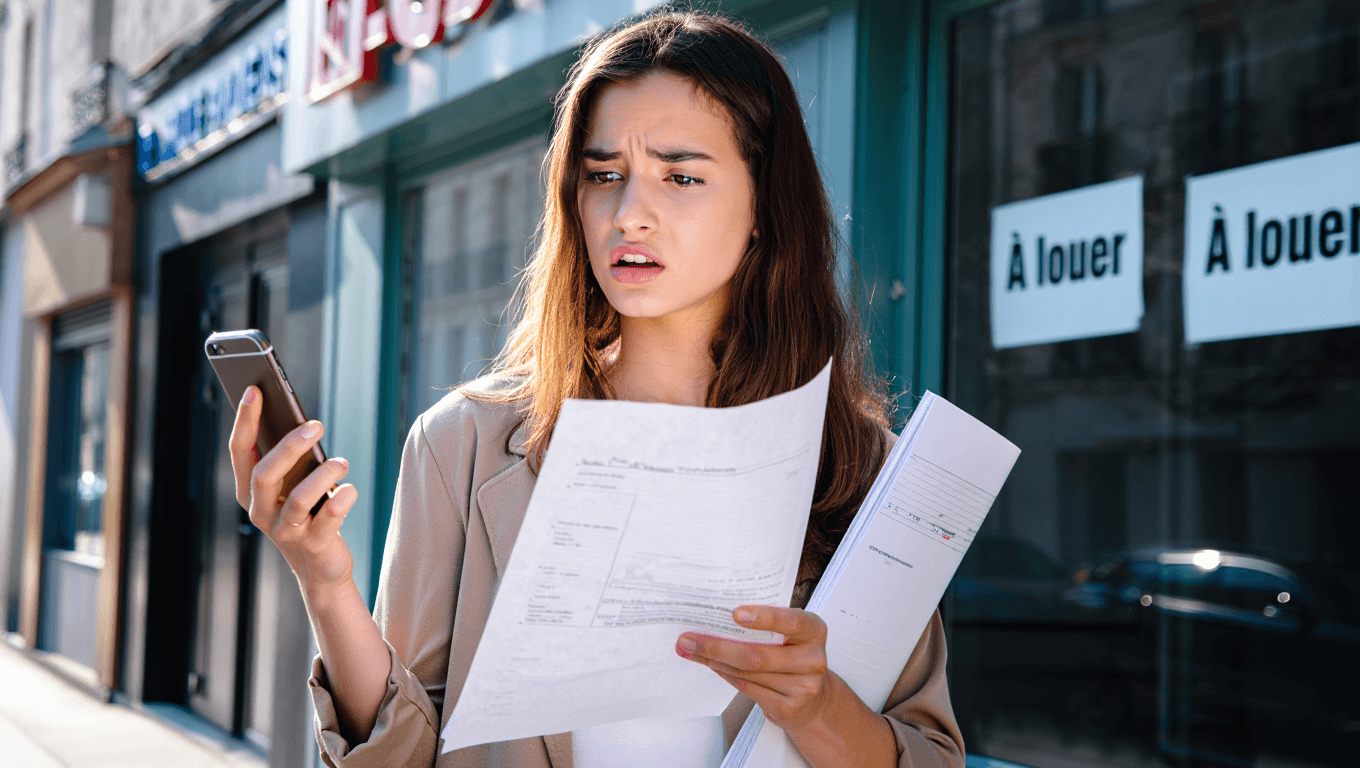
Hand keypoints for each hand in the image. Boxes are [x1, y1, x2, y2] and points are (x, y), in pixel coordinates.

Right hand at [229, 385, 358, 601]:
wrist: (320, 567)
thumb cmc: (306, 513)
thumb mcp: (294, 484)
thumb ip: (291, 458)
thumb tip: (303, 421)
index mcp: (250, 491)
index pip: (240, 451)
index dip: (244, 421)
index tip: (254, 389)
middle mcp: (261, 511)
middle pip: (264, 474)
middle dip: (288, 447)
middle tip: (316, 425)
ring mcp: (285, 531)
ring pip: (297, 500)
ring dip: (322, 476)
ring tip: (342, 461)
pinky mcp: (313, 545)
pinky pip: (327, 521)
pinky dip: (342, 502)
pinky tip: (350, 489)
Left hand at [676, 606, 831, 730]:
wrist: (813, 700)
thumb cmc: (793, 656)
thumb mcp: (790, 635)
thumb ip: (765, 625)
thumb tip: (717, 616)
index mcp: (814, 631)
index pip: (791, 621)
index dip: (764, 617)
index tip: (735, 613)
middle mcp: (812, 659)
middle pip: (758, 654)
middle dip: (718, 646)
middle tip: (690, 639)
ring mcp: (803, 687)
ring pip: (748, 672)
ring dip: (715, 660)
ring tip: (692, 649)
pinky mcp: (788, 708)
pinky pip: (747, 688)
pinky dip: (725, 674)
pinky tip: (712, 665)